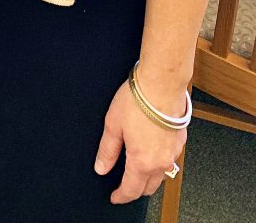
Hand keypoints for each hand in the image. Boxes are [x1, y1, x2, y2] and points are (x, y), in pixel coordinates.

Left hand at [95, 81, 186, 202]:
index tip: (114, 197)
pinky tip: (151, 151)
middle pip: (148, 187)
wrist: (162, 84)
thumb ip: (107, 150)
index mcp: (142, 161)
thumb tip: (101, 167)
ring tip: (136, 168)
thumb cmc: (138, 100)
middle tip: (124, 185)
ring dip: (149, 177)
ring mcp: (173, 153)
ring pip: (161, 175)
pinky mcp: (180, 141)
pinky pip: (170, 160)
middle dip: (135, 189)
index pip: (131, 190)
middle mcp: (161, 162)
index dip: (120, 196)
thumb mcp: (113, 124)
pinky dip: (159, 162)